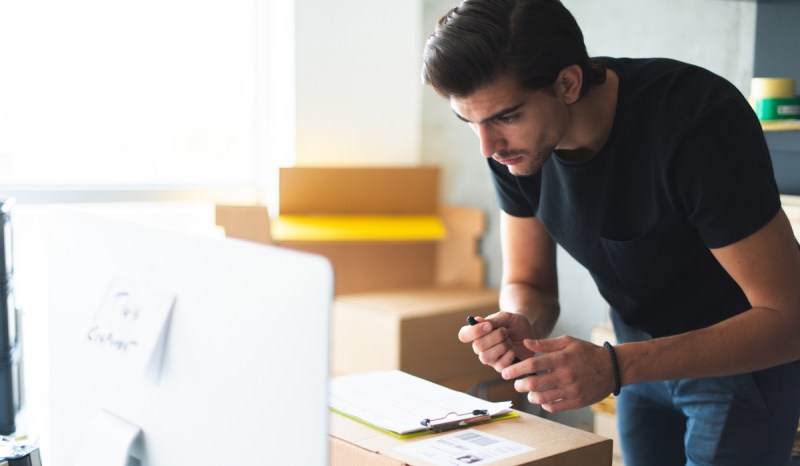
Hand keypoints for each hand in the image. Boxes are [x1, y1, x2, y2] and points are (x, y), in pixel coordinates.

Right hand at [458, 311, 534, 371]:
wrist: (528, 331)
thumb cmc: (513, 323)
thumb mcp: (505, 317)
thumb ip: (493, 320)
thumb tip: (477, 321)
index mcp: (477, 334)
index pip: (463, 335)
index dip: (474, 331)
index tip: (489, 326)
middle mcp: (480, 348)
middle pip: (477, 346)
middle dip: (495, 337)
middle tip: (505, 331)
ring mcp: (489, 359)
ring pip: (486, 357)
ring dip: (502, 346)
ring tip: (509, 340)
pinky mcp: (500, 367)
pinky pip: (500, 365)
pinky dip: (509, 355)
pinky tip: (513, 349)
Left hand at [500, 336, 615, 412]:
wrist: (613, 367)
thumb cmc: (587, 352)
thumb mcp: (568, 342)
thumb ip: (545, 344)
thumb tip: (525, 343)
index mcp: (560, 359)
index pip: (532, 365)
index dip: (515, 369)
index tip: (505, 373)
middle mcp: (565, 375)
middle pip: (534, 383)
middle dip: (520, 385)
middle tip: (517, 384)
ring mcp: (571, 390)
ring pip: (542, 398)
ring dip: (531, 396)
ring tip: (530, 392)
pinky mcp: (577, 402)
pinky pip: (554, 407)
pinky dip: (544, 404)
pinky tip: (544, 398)